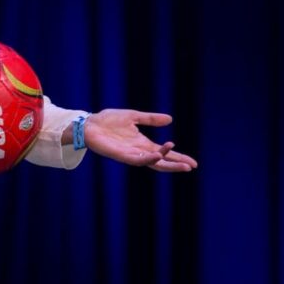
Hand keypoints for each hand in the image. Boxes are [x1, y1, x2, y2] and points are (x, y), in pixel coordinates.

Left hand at [83, 109, 197, 172]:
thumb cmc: (108, 120)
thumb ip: (150, 119)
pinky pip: (136, 160)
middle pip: (160, 161)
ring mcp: (129, 154)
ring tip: (180, 162)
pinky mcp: (120, 155)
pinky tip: (158, 155)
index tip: (193, 163)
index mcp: (142, 143)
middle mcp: (138, 151)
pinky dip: (148, 159)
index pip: (164, 153)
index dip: (177, 157)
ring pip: (151, 162)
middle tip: (191, 166)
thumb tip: (170, 119)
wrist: (89, 123)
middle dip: (176, 164)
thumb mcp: (133, 116)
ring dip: (165, 161)